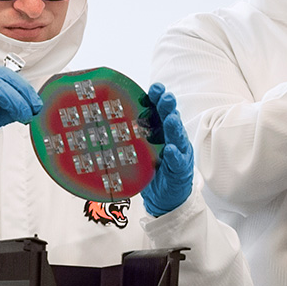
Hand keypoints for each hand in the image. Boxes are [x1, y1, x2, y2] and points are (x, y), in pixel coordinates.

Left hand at [139, 83, 193, 216]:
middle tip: (164, 97)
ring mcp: (178, 154)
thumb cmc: (151, 170)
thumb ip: (129, 135)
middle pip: (170, 119)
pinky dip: (174, 155)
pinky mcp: (180, 170)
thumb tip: (106, 120)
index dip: (158, 99)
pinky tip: (170, 149)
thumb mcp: (138, 149)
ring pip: (178, 137)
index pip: (159, 111)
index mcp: (160, 131)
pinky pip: (178, 162)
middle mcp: (171, 139)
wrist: (164, 197)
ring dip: (174, 127)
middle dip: (168, 107)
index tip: (154, 88)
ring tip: (170, 118)